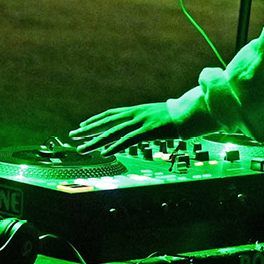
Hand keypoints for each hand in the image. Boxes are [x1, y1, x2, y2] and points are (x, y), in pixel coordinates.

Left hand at [70, 96, 199, 152]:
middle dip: (88, 130)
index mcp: (136, 110)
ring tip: (82, 148)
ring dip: (96, 142)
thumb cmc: (176, 115)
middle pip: (106, 123)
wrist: (190, 112)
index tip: (82, 126)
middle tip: (73, 137)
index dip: (95, 121)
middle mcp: (135, 114)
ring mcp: (140, 122)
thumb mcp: (156, 116)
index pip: (110, 115)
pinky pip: (128, 140)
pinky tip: (105, 153)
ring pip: (113, 133)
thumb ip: (144, 120)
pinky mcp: (148, 131)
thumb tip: (139, 127)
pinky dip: (115, 146)